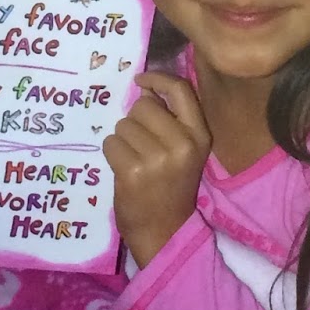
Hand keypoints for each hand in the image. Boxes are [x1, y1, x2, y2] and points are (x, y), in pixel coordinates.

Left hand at [102, 72, 211, 266]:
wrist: (164, 230)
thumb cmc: (170, 186)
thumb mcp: (183, 151)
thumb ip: (169, 118)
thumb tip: (145, 87)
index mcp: (199, 136)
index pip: (181, 90)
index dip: (157, 78)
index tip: (141, 80)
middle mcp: (183, 144)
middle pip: (144, 106)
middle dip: (135, 120)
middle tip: (141, 146)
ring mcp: (158, 158)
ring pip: (124, 125)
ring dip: (122, 139)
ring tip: (135, 160)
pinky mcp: (133, 171)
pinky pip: (110, 143)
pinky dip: (111, 153)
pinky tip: (124, 169)